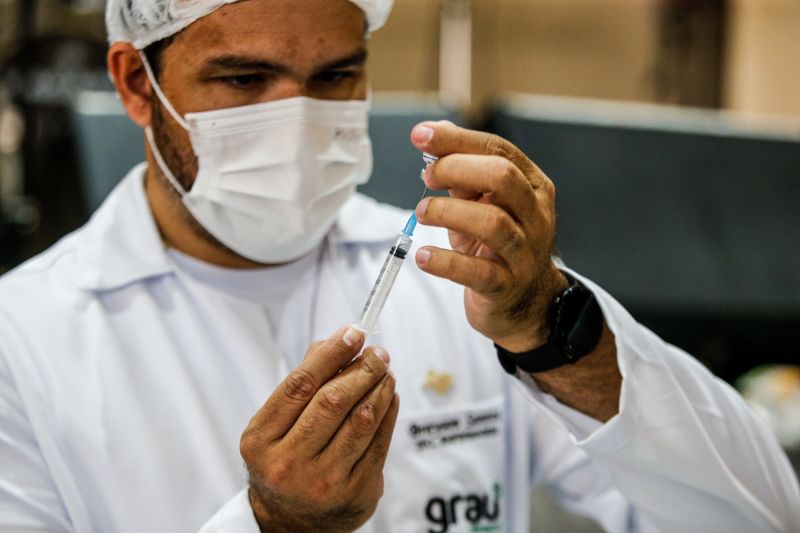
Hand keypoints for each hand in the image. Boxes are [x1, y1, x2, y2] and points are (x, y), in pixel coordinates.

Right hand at [240, 326, 398, 531]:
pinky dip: (389, 411)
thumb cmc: (284, 459)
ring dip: (380, 387)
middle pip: (333, 401)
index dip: (330, 354)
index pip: (299, 385)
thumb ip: (301, 383)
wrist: (290, 522)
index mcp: (261, 440)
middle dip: (361, 369)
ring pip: (362, 419)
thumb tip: (334, 341)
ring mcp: (324, 481)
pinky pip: (380, 441)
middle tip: (377, 353)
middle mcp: (288, 463)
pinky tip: (389, 396)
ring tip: (385, 371)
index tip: (354, 333)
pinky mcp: (356, 492)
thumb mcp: (274, 425)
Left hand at [411, 121, 568, 352]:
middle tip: (428, 177)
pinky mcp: (506, 287)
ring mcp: (525, 253)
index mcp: (534, 187)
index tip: (420, 135)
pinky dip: (445, 262)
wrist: (526, 304)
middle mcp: (536, 217)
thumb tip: (434, 132)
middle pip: (503, 178)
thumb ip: (462, 173)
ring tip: (422, 213)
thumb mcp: (483, 206)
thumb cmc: (497, 246)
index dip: (457, 140)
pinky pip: (476, 272)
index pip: (499, 151)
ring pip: (492, 223)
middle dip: (457, 169)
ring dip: (448, 212)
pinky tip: (422, 256)